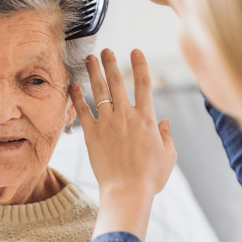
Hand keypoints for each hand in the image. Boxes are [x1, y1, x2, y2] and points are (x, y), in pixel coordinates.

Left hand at [69, 49, 176, 240]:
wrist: (127, 191)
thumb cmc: (150, 177)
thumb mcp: (168, 156)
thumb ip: (167, 136)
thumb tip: (165, 123)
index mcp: (147, 118)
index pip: (144, 83)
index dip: (140, 64)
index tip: (135, 51)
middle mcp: (126, 115)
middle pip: (117, 81)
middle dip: (111, 62)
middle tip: (106, 50)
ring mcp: (107, 123)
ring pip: (99, 90)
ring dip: (93, 71)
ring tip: (89, 58)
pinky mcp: (92, 134)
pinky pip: (82, 110)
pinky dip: (77, 96)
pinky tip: (72, 85)